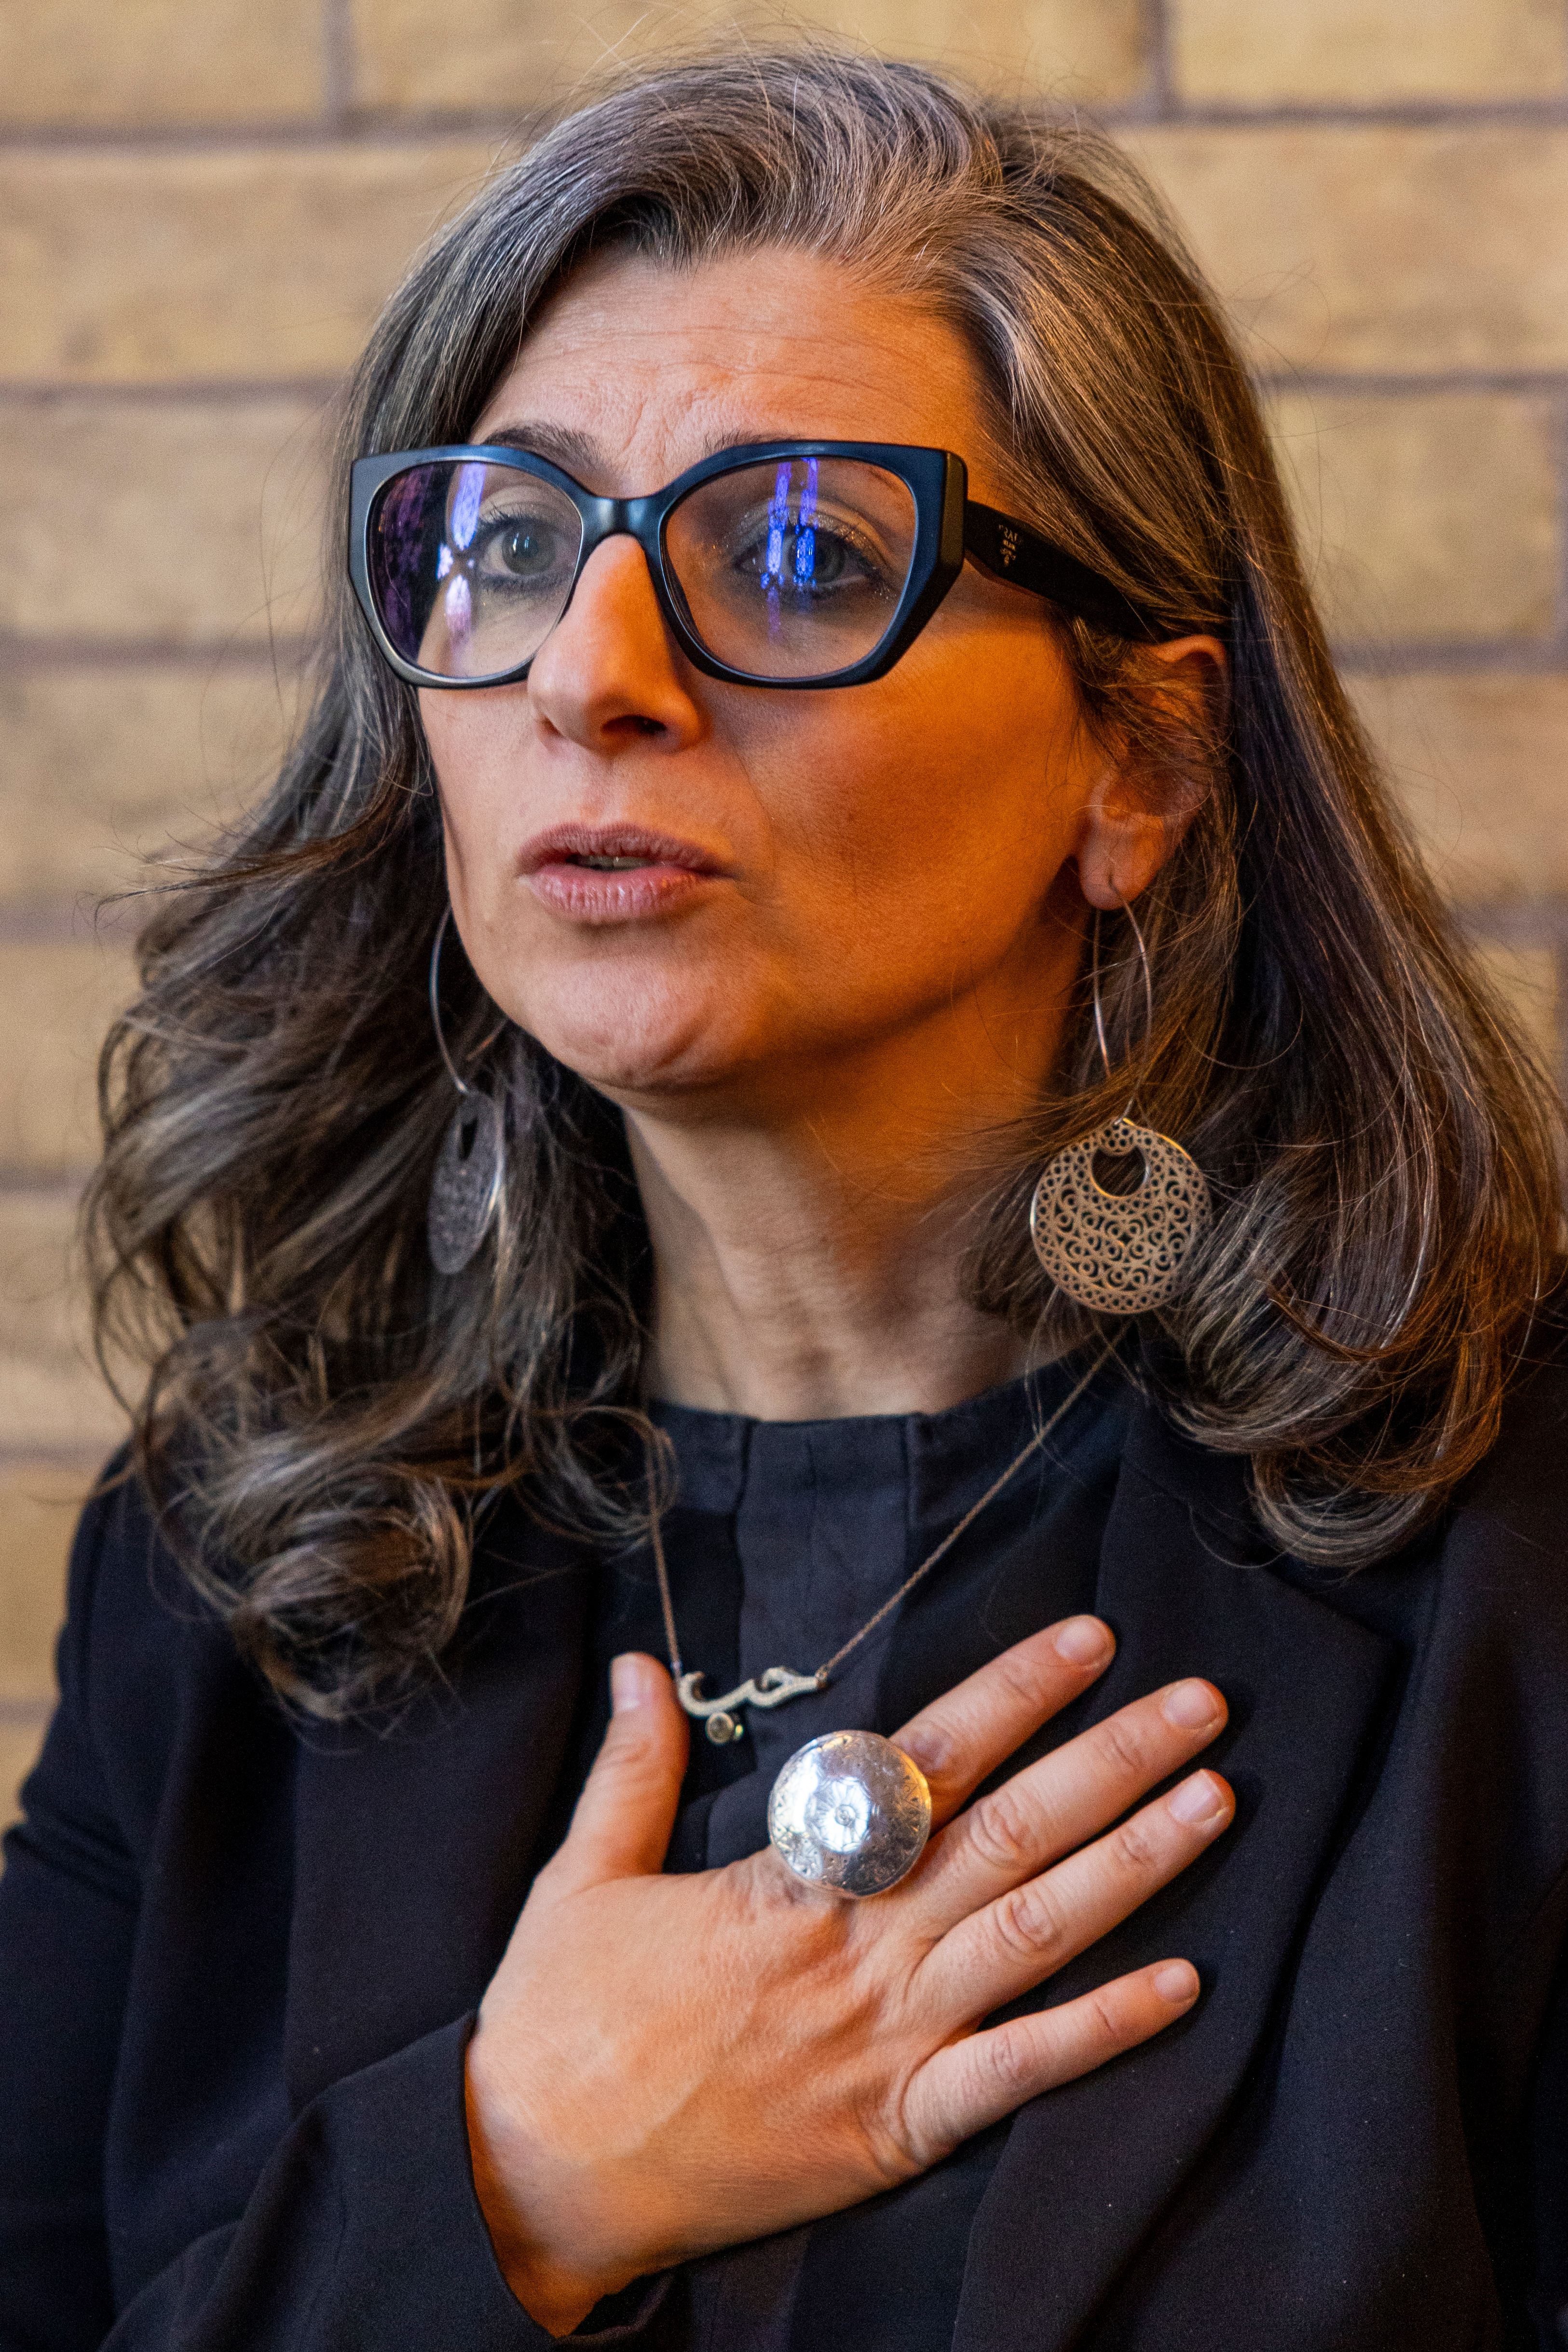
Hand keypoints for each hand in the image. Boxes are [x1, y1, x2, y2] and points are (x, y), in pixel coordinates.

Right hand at [465, 1619, 1231, 2333]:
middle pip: (1011, 1832)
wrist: (537, 2181)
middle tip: (1203, 1704)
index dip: (1014, 1693)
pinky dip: (1104, 2031)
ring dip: (1135, 1865)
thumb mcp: (581, 1878)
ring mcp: (885, 2039)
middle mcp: (857, 1946)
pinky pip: (1019, 2074)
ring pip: (1036, 1934)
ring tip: (1216, 1803)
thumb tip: (640, 1667)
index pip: (926, 1760)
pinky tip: (1186, 1988)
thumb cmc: (558, 2025)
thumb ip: (631, 1769)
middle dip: (1115, 1761)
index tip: (1088, 1640)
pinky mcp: (896, 2126)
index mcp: (788, 1876)